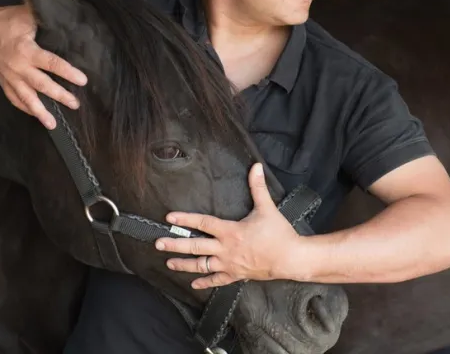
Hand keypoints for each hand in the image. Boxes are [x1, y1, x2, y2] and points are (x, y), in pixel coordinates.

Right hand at [0, 4, 86, 128]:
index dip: (68, 72)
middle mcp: (18, 68)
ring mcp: (9, 77)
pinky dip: (25, 108)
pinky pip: (14, 99)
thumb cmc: (6, 19)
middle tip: (75, 104)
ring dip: (40, 112)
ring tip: (53, 125)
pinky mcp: (2, 81)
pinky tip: (36, 116)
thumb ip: (48, 13)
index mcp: (27, 51)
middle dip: (60, 96)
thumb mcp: (27, 13)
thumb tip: (75, 0)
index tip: (83, 80)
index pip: (52, 64)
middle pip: (42, 86)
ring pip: (26, 98)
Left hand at [155, 163, 309, 288]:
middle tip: (158, 243)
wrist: (291, 259)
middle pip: (195, 246)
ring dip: (184, 264)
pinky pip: (217, 280)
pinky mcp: (236, 275)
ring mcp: (229, 264)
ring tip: (169, 263)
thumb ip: (258, 187)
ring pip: (201, 265)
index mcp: (230, 231)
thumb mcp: (267, 208)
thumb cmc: (279, 234)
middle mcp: (225, 249)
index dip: (185, 220)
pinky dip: (204, 282)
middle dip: (175, 245)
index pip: (203, 223)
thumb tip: (255, 167)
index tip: (169, 218)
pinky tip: (194, 283)